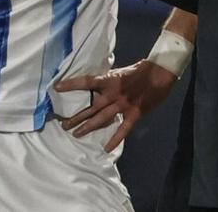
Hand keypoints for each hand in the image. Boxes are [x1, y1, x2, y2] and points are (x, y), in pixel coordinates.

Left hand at [54, 60, 178, 151]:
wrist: (160, 72)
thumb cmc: (141, 69)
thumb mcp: (120, 72)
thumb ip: (108, 80)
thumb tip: (96, 85)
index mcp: (109, 80)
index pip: (86, 82)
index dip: (71, 84)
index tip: (57, 88)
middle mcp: (113, 93)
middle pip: (91, 107)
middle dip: (77, 117)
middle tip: (63, 125)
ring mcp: (123, 104)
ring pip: (102, 118)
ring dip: (88, 127)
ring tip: (75, 134)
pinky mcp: (134, 113)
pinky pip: (123, 128)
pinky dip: (115, 139)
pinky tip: (106, 148)